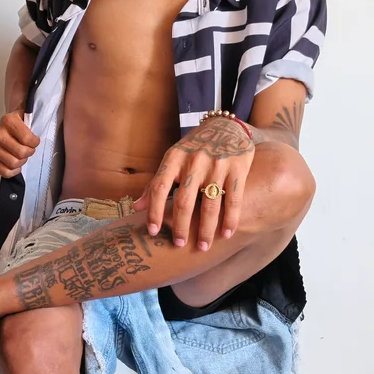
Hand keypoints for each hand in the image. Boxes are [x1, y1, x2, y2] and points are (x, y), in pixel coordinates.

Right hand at [0, 110, 40, 177]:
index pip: (27, 139)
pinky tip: (16, 164)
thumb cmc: (21, 125)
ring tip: (22, 155)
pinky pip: (5, 172)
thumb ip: (37, 121)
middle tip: (29, 148)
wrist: (9, 126)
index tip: (35, 141)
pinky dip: (13, 171)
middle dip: (29, 152)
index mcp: (8, 121)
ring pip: (13, 163)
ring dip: (21, 161)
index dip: (35, 142)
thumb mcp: (30, 117)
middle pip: (20, 152)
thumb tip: (42, 124)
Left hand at [133, 117, 254, 249]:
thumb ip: (156, 184)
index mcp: (174, 158)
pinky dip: (230, 220)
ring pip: (210, 204)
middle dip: (181, 227)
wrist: (226, 126)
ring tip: (203, 246)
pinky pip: (234, 199)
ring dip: (206, 229)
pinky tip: (226, 234)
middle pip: (184, 201)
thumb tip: (136, 208)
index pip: (159, 187)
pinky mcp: (238, 168)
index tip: (153, 232)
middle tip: (179, 244)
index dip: (154, 211)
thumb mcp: (172, 160)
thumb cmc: (193, 149)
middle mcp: (194, 161)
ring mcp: (217, 164)